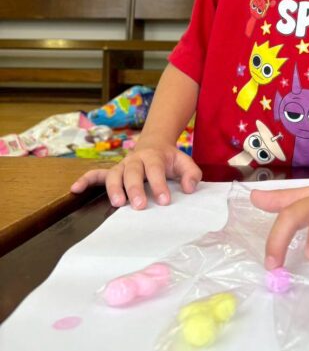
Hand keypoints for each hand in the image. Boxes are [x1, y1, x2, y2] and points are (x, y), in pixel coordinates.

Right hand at [70, 137, 201, 209]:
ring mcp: (121, 166)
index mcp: (153, 156)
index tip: (164, 201)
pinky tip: (75, 189)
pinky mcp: (111, 172)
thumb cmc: (169, 160)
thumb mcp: (185, 162)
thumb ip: (191, 174)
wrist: (154, 144)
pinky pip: (96, 174)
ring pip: (114, 175)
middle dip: (135, 188)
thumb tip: (189, 188)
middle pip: (133, 172)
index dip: (159, 184)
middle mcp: (134, 160)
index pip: (156, 169)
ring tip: (117, 203)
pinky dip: (85, 180)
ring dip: (114, 188)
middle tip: (140, 206)